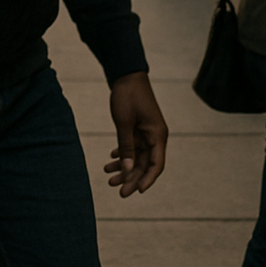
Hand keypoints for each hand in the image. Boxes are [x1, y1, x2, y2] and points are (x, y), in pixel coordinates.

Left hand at [103, 72, 167, 195]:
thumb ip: (126, 147)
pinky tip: (111, 159)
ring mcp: (147, 133)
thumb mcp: (124, 123)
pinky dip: (123, 154)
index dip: (148, 180)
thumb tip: (128, 170)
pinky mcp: (139, 128)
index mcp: (157, 135)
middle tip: (117, 190)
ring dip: (125, 168)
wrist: (126, 75)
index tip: (136, 191)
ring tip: (108, 177)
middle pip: (145, 164)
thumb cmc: (127, 96)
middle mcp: (155, 136)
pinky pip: (133, 147)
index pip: (156, 165)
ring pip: (137, 157)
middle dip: (131, 178)